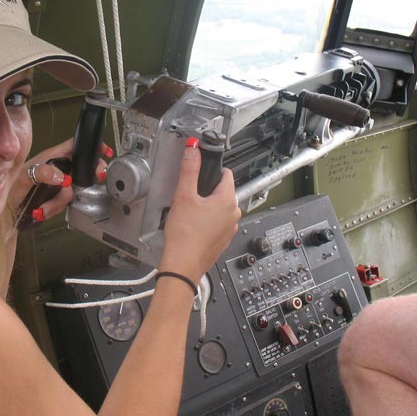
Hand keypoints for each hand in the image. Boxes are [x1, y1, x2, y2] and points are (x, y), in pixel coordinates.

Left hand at [10, 139, 111, 221]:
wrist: (6, 210)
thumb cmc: (11, 188)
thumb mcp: (24, 176)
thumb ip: (43, 172)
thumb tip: (62, 176)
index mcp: (51, 158)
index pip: (75, 146)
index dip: (90, 147)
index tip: (103, 151)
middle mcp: (57, 170)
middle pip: (82, 169)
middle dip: (89, 175)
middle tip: (95, 177)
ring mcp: (58, 186)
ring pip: (72, 192)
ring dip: (57, 203)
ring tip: (42, 207)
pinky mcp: (57, 200)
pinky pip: (64, 205)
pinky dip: (53, 210)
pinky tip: (41, 211)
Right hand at [159, 142, 239, 283]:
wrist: (183, 265)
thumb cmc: (185, 235)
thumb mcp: (183, 196)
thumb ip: (189, 170)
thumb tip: (193, 150)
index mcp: (228, 201)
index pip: (226, 174)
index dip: (212, 170)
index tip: (200, 172)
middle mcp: (233, 214)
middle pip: (222, 191)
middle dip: (206, 190)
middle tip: (188, 196)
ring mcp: (229, 228)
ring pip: (219, 208)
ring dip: (206, 206)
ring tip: (188, 213)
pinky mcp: (222, 240)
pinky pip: (216, 223)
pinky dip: (206, 221)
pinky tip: (192, 226)